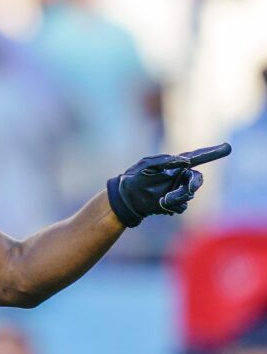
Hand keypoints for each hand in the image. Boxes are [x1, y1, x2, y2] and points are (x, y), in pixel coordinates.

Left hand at [107, 143, 231, 226]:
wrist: (125, 199)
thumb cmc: (134, 178)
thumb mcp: (146, 166)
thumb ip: (165, 161)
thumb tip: (184, 160)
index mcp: (174, 164)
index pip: (197, 157)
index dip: (212, 153)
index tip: (227, 147)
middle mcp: (179, 176)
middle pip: (197, 180)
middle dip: (192, 186)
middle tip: (183, 191)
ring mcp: (177, 190)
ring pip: (189, 195)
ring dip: (177, 197)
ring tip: (163, 199)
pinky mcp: (174, 203)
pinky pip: (181, 206)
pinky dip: (173, 206)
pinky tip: (161, 204)